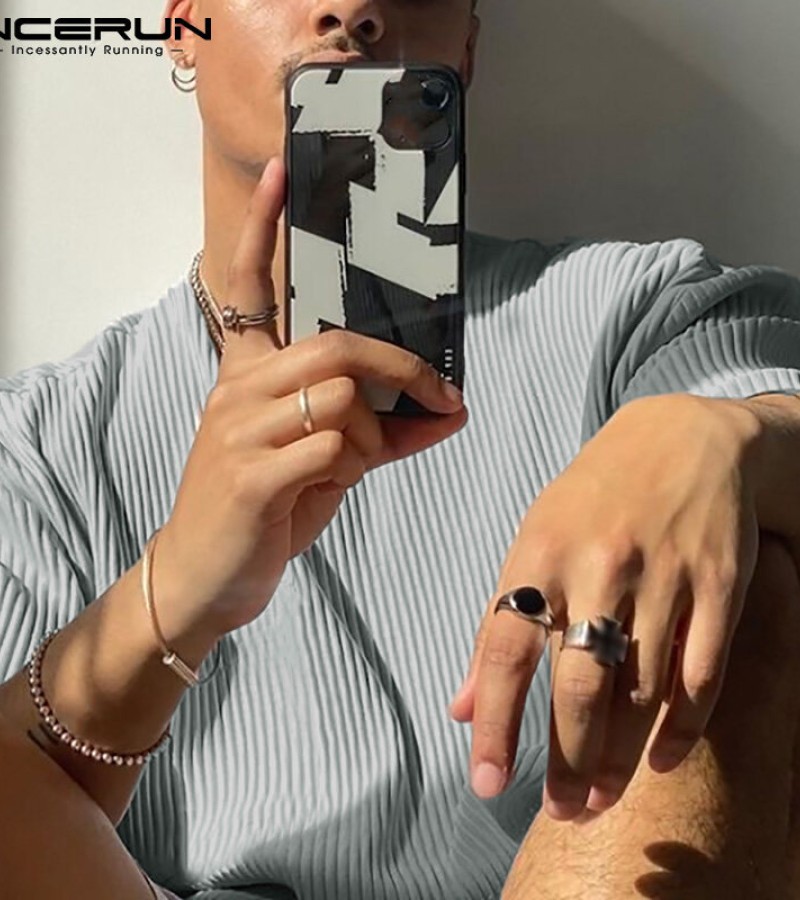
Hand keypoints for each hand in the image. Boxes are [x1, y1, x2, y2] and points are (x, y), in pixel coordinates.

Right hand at [154, 157, 467, 643]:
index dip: (263, 230)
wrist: (207, 576)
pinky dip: (353, 467)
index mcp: (245, 375)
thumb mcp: (322, 460)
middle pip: (335, 346)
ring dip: (370, 436)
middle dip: (401, 368)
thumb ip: (378, 428)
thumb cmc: (266, 508)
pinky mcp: (250, 477)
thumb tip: (451, 410)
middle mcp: (236, 391)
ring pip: (340, 398)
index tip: (281, 175)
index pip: (247, 288)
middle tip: (441, 397)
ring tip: (350, 466)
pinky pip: (332, 448)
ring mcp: (238, 431)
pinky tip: (325, 488)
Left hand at [448, 393, 760, 819]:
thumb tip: (460, 704)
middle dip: (567, 762)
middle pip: (578, 686)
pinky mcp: (719, 585)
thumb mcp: (534, 539)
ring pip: (641, 691)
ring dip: (619, 758)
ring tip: (600, 799)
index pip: (504, 648)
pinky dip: (683, 729)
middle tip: (563, 812)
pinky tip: (660, 761)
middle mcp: (599, 565)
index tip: (486, 782)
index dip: (493, 721)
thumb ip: (497, 622)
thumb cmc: (595, 496)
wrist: (685, 437)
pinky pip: (701, 675)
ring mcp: (664, 575)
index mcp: (540, 551)